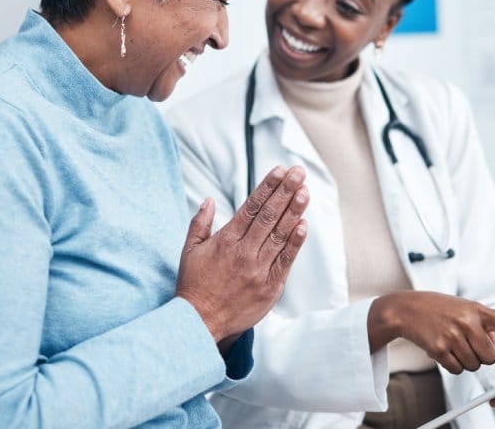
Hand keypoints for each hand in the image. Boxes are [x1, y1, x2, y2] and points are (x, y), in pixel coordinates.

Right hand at [176, 166, 308, 343]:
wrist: (200, 323)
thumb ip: (200, 223)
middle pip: (269, 216)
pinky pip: (285, 261)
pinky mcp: (269, 288)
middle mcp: (244, 253)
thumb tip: (210, 200)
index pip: (251, 207)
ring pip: (280, 235)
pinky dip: (295, 243)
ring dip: (294, 212)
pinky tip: (303, 225)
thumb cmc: (194, 286)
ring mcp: (258, 270)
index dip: (268, 187)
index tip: (280, 171)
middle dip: (286, 191)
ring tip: (305, 192)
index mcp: (226, 241)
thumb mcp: (189, 251)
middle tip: (299, 173)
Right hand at [368, 292, 494, 374]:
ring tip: (452, 342)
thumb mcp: (464, 308)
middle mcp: (468, 322)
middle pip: (492, 357)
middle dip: (483, 356)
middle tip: (468, 343)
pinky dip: (453, 365)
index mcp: (478, 310)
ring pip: (475, 365)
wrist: (405, 308)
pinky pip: (458, 369)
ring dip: (466, 360)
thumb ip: (483, 325)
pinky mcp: (440, 348)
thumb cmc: (438, 309)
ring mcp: (453, 335)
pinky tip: (443, 349)